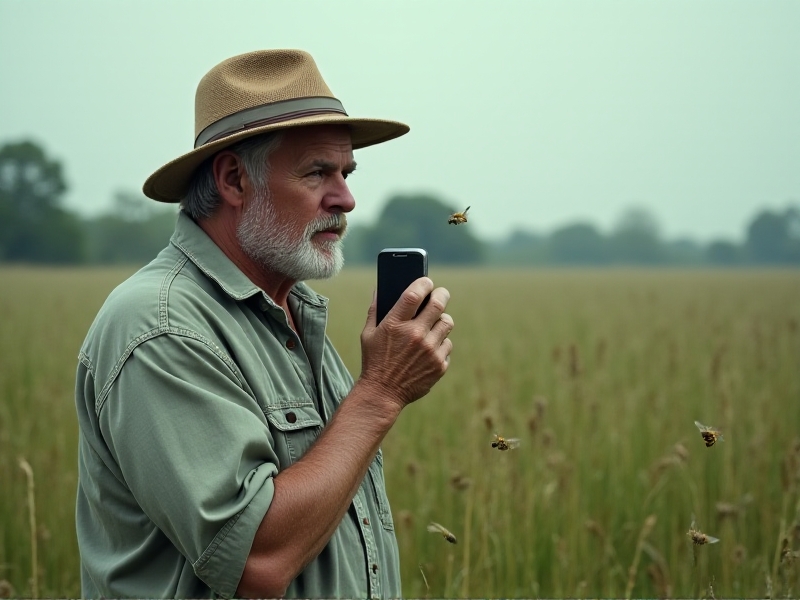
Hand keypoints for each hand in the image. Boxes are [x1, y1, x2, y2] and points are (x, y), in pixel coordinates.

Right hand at [358, 277, 453, 409]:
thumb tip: (379, 288)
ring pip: (447, 323)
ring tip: (434, 324)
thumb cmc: (374, 360)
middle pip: (438, 304)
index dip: (423, 283)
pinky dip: (440, 344)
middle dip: (441, 294)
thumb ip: (374, 309)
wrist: (383, 393)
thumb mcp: (368, 334)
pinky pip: (447, 345)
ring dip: (441, 320)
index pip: (414, 294)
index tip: (426, 281)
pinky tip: (429, 349)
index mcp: (395, 324)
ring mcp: (429, 350)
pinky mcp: (439, 364)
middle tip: (440, 294)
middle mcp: (415, 335)